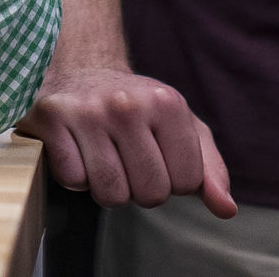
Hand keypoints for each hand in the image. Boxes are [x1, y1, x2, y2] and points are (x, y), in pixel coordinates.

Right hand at [17, 64, 235, 215]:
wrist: (82, 69)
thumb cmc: (137, 107)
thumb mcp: (181, 127)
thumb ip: (209, 169)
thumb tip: (226, 210)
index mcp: (168, 103)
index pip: (186, 183)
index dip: (172, 180)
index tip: (156, 156)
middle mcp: (128, 104)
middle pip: (150, 194)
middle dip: (140, 188)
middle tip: (127, 158)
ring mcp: (87, 111)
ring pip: (110, 194)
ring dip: (107, 186)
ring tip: (104, 156)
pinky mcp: (52, 118)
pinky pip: (73, 180)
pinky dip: (76, 175)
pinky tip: (78, 149)